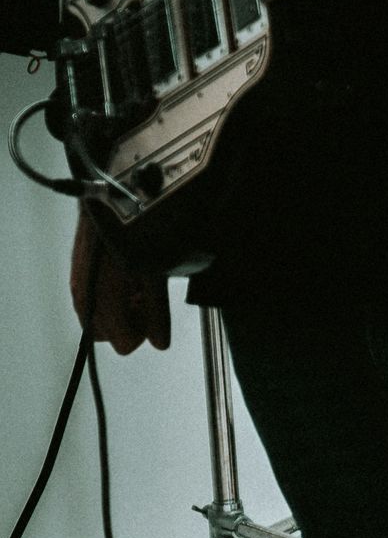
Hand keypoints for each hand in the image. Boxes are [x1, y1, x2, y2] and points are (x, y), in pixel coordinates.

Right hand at [71, 213, 170, 354]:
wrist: (113, 193)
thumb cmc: (136, 228)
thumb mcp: (155, 272)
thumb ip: (157, 312)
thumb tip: (160, 343)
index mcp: (104, 298)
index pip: (123, 342)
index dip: (144, 333)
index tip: (155, 320)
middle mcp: (85, 295)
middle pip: (107, 335)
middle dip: (130, 323)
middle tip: (146, 300)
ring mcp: (78, 284)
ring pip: (97, 319)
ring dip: (120, 311)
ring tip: (138, 287)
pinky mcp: (77, 272)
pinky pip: (91, 300)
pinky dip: (111, 297)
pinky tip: (126, 277)